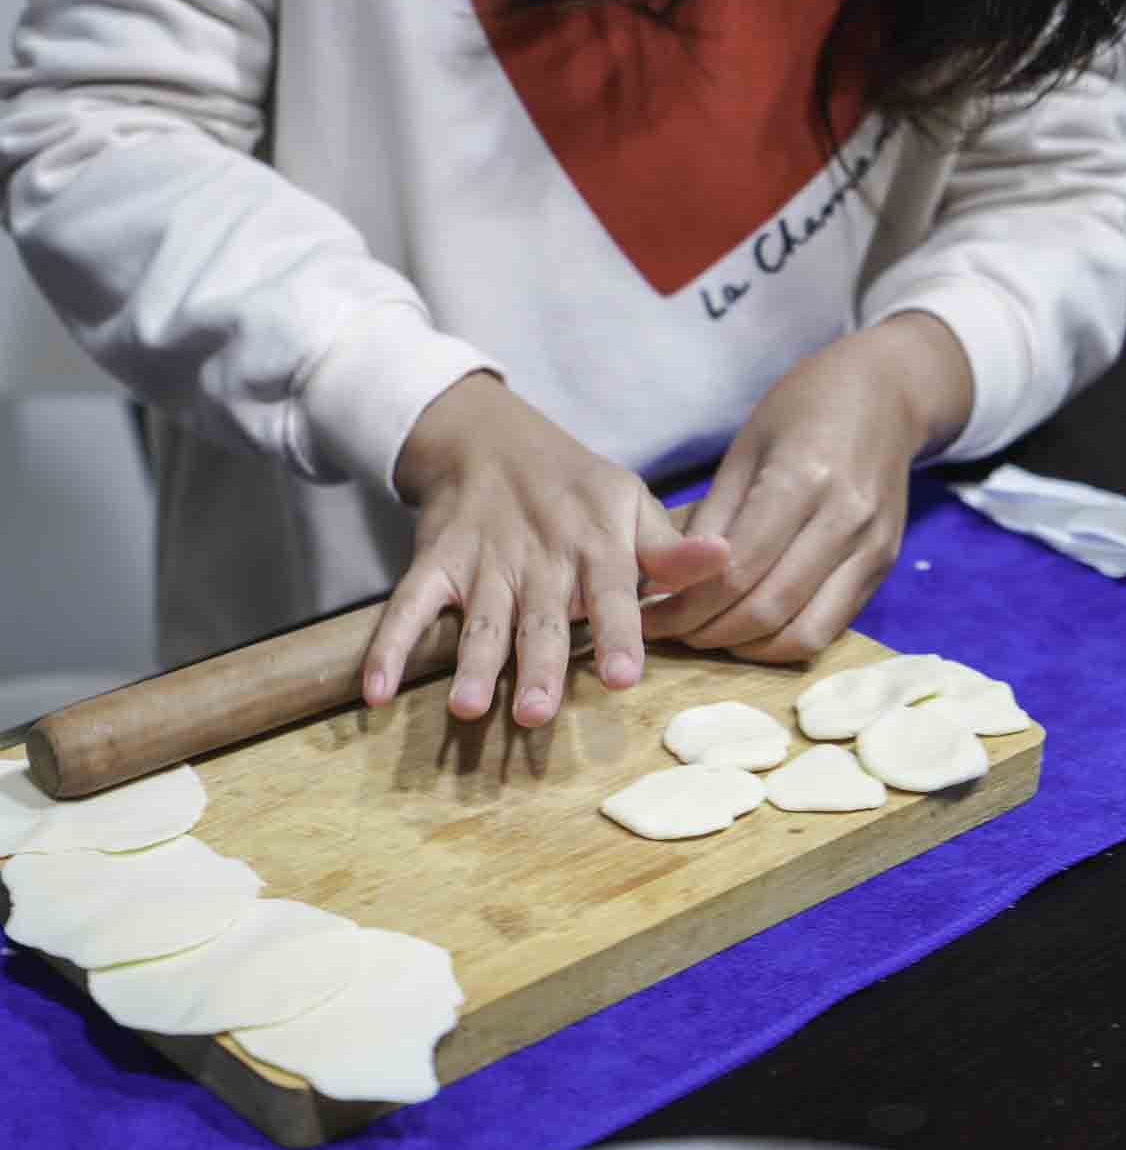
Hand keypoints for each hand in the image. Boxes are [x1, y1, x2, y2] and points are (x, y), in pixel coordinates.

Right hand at [361, 373, 729, 725]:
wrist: (490, 435)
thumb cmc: (576, 485)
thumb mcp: (630, 502)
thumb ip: (671, 547)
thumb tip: (728, 560)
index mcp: (594, 543)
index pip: (611, 592)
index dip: (618, 635)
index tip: (622, 679)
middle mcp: (539, 556)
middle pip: (538, 619)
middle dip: (535, 666)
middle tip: (534, 714)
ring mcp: (482, 561)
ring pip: (477, 618)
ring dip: (470, 663)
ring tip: (464, 707)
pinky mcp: (435, 562)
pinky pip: (407, 606)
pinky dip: (387, 646)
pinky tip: (374, 692)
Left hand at [642, 313, 972, 660]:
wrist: (887, 394)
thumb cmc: (805, 407)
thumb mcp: (745, 447)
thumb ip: (712, 515)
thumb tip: (670, 577)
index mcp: (802, 480)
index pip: (735, 570)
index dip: (686, 604)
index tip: (649, 616)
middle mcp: (844, 520)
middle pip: (766, 608)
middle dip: (706, 631)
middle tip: (668, 631)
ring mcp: (871, 549)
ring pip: (801, 634)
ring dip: (744, 646)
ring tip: (703, 634)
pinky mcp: (883, 568)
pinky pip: (828, 629)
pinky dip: (781, 642)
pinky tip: (747, 629)